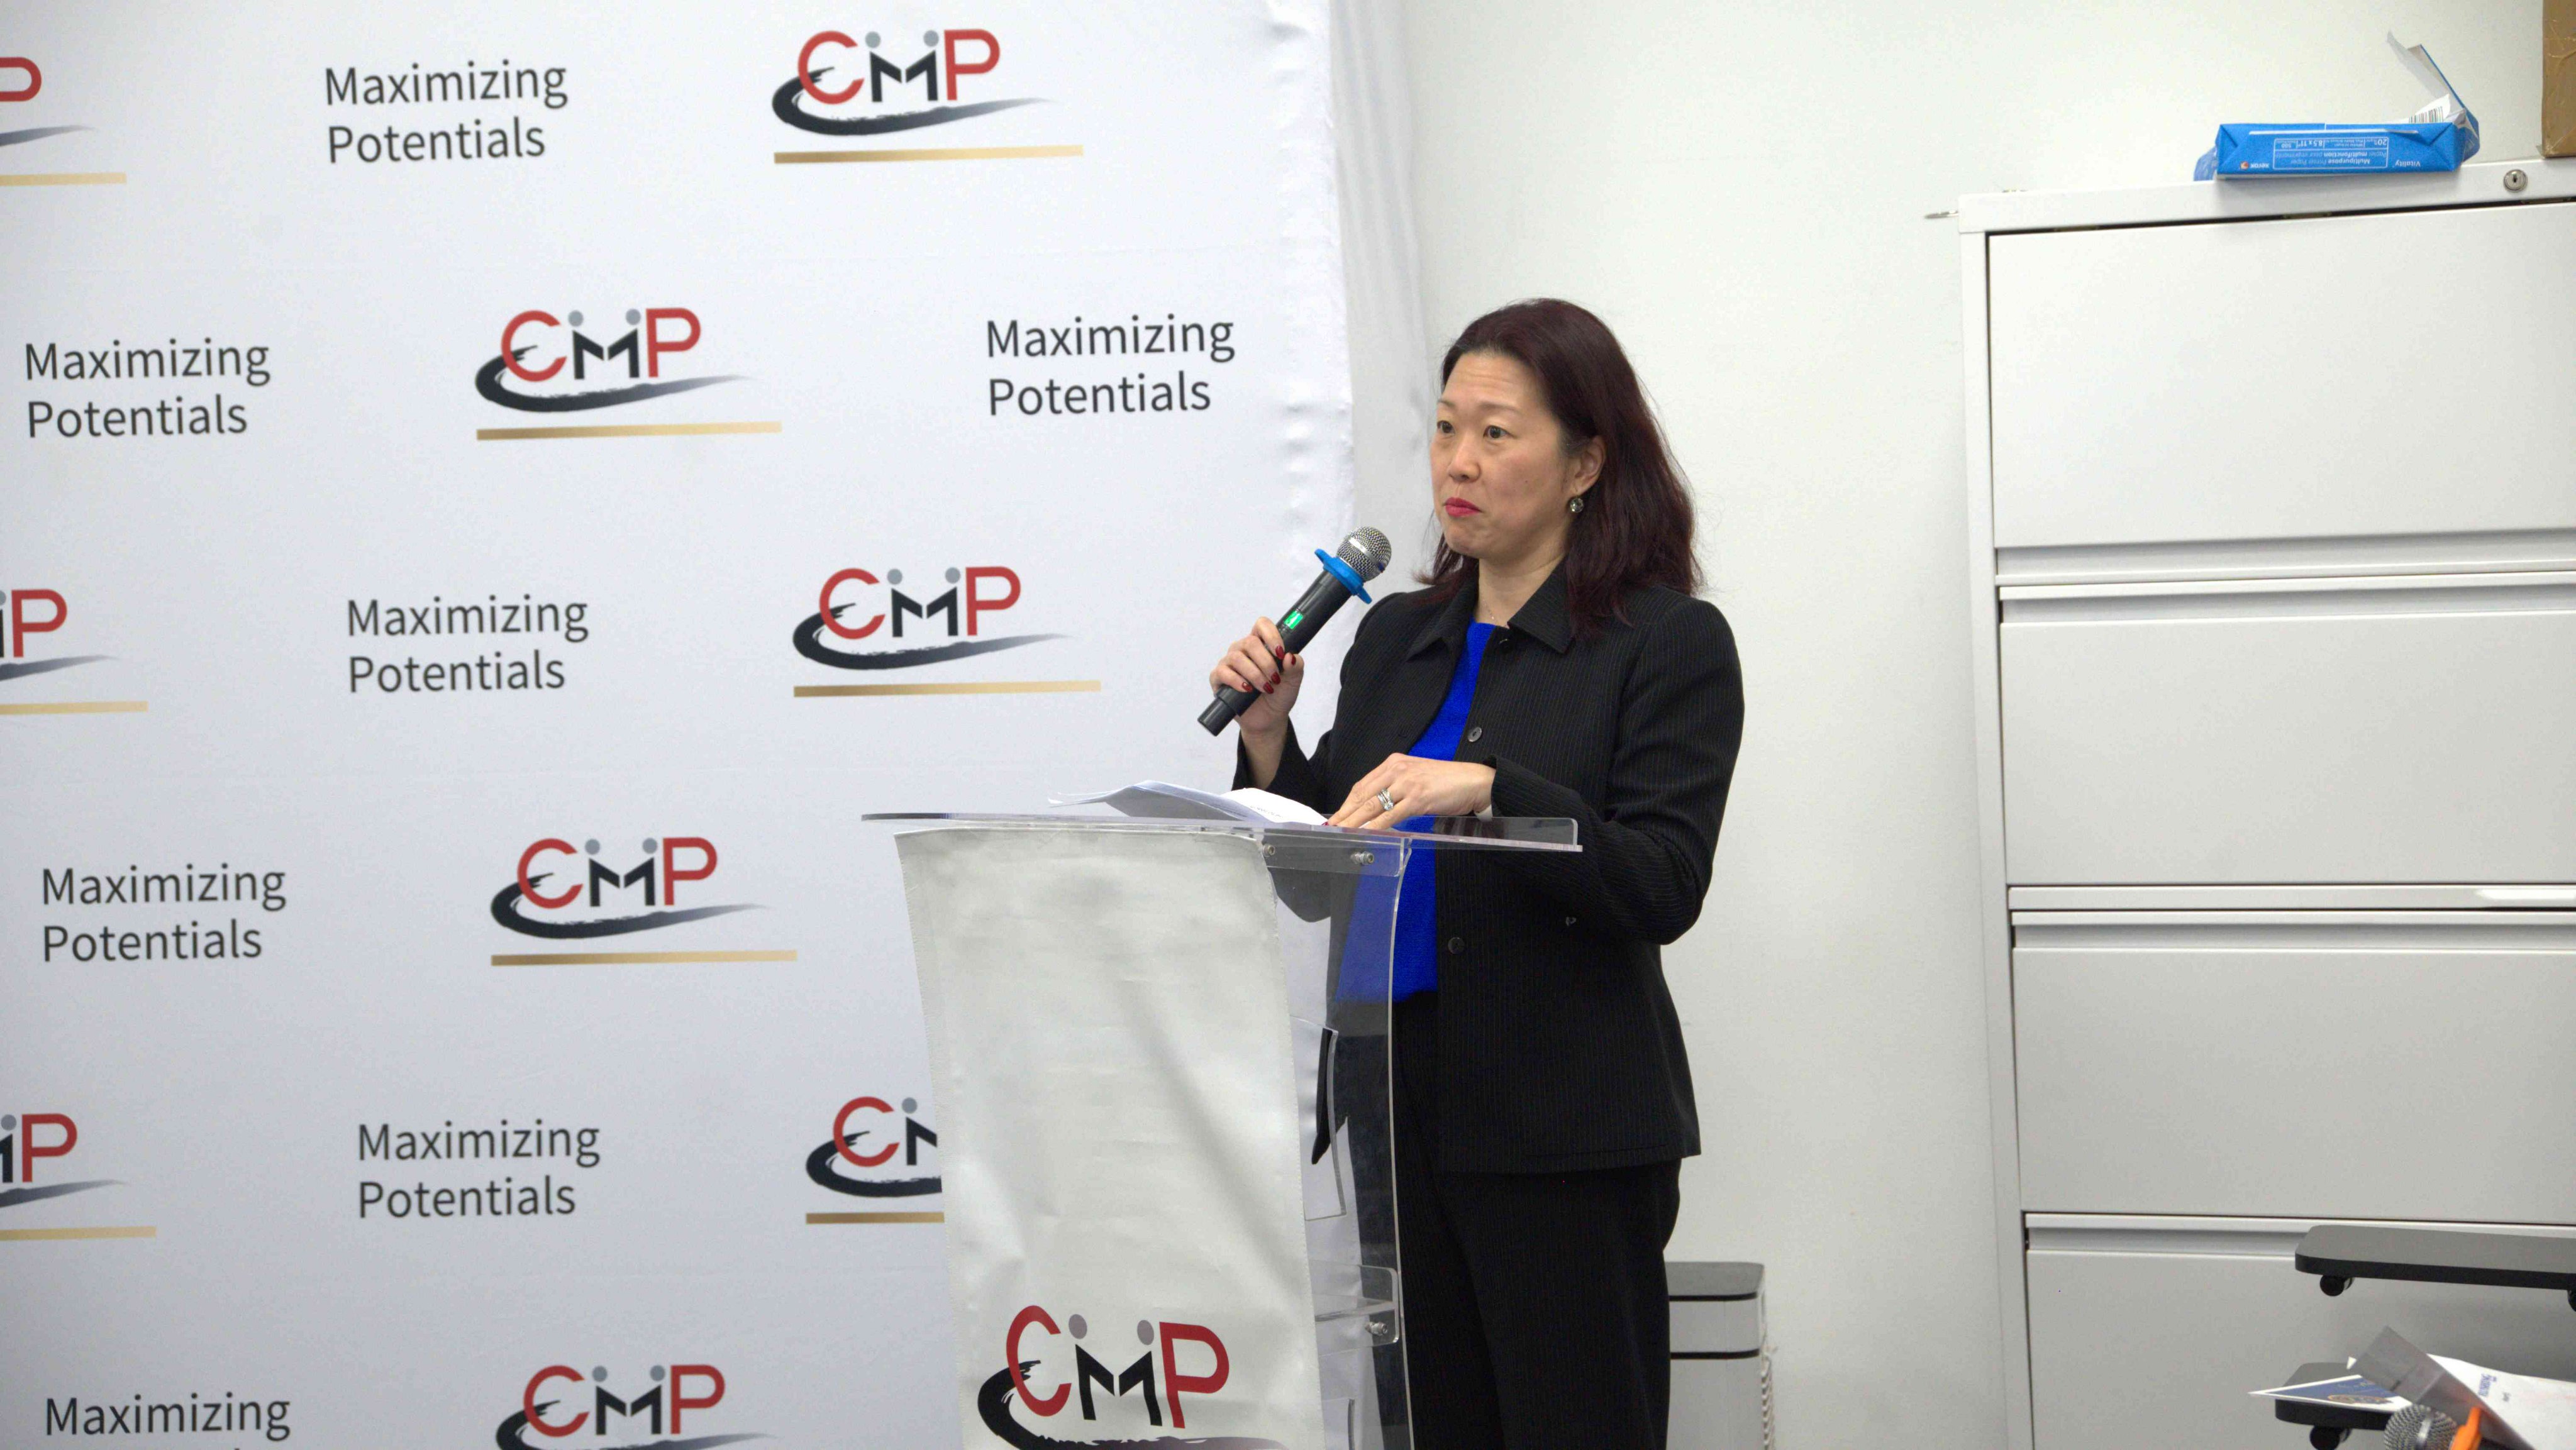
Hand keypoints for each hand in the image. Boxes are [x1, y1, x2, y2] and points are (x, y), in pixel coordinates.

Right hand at [1208, 617, 1302, 739]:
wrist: (1269, 719)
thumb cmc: (1279, 695)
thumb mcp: (1294, 681)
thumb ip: (1296, 666)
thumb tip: (1290, 656)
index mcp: (1261, 644)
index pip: (1261, 625)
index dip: (1271, 634)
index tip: (1280, 652)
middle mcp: (1243, 650)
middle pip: (1250, 642)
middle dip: (1266, 662)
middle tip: (1275, 678)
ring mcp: (1229, 663)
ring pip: (1236, 657)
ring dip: (1254, 674)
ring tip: (1266, 688)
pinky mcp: (1218, 679)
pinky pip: (1222, 672)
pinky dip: (1236, 681)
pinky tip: (1247, 689)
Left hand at [1330, 754, 1495, 828]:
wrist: (1473, 781)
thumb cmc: (1445, 781)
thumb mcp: (1414, 777)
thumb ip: (1394, 787)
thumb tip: (1373, 808)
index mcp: (1394, 763)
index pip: (1363, 785)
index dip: (1347, 803)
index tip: (1336, 816)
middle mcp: (1397, 769)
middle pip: (1363, 795)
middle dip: (1345, 814)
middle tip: (1331, 828)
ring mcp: (1407, 783)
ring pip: (1373, 806)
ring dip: (1355, 822)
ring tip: (1342, 833)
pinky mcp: (1418, 798)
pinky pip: (1391, 816)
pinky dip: (1376, 827)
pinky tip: (1366, 834)